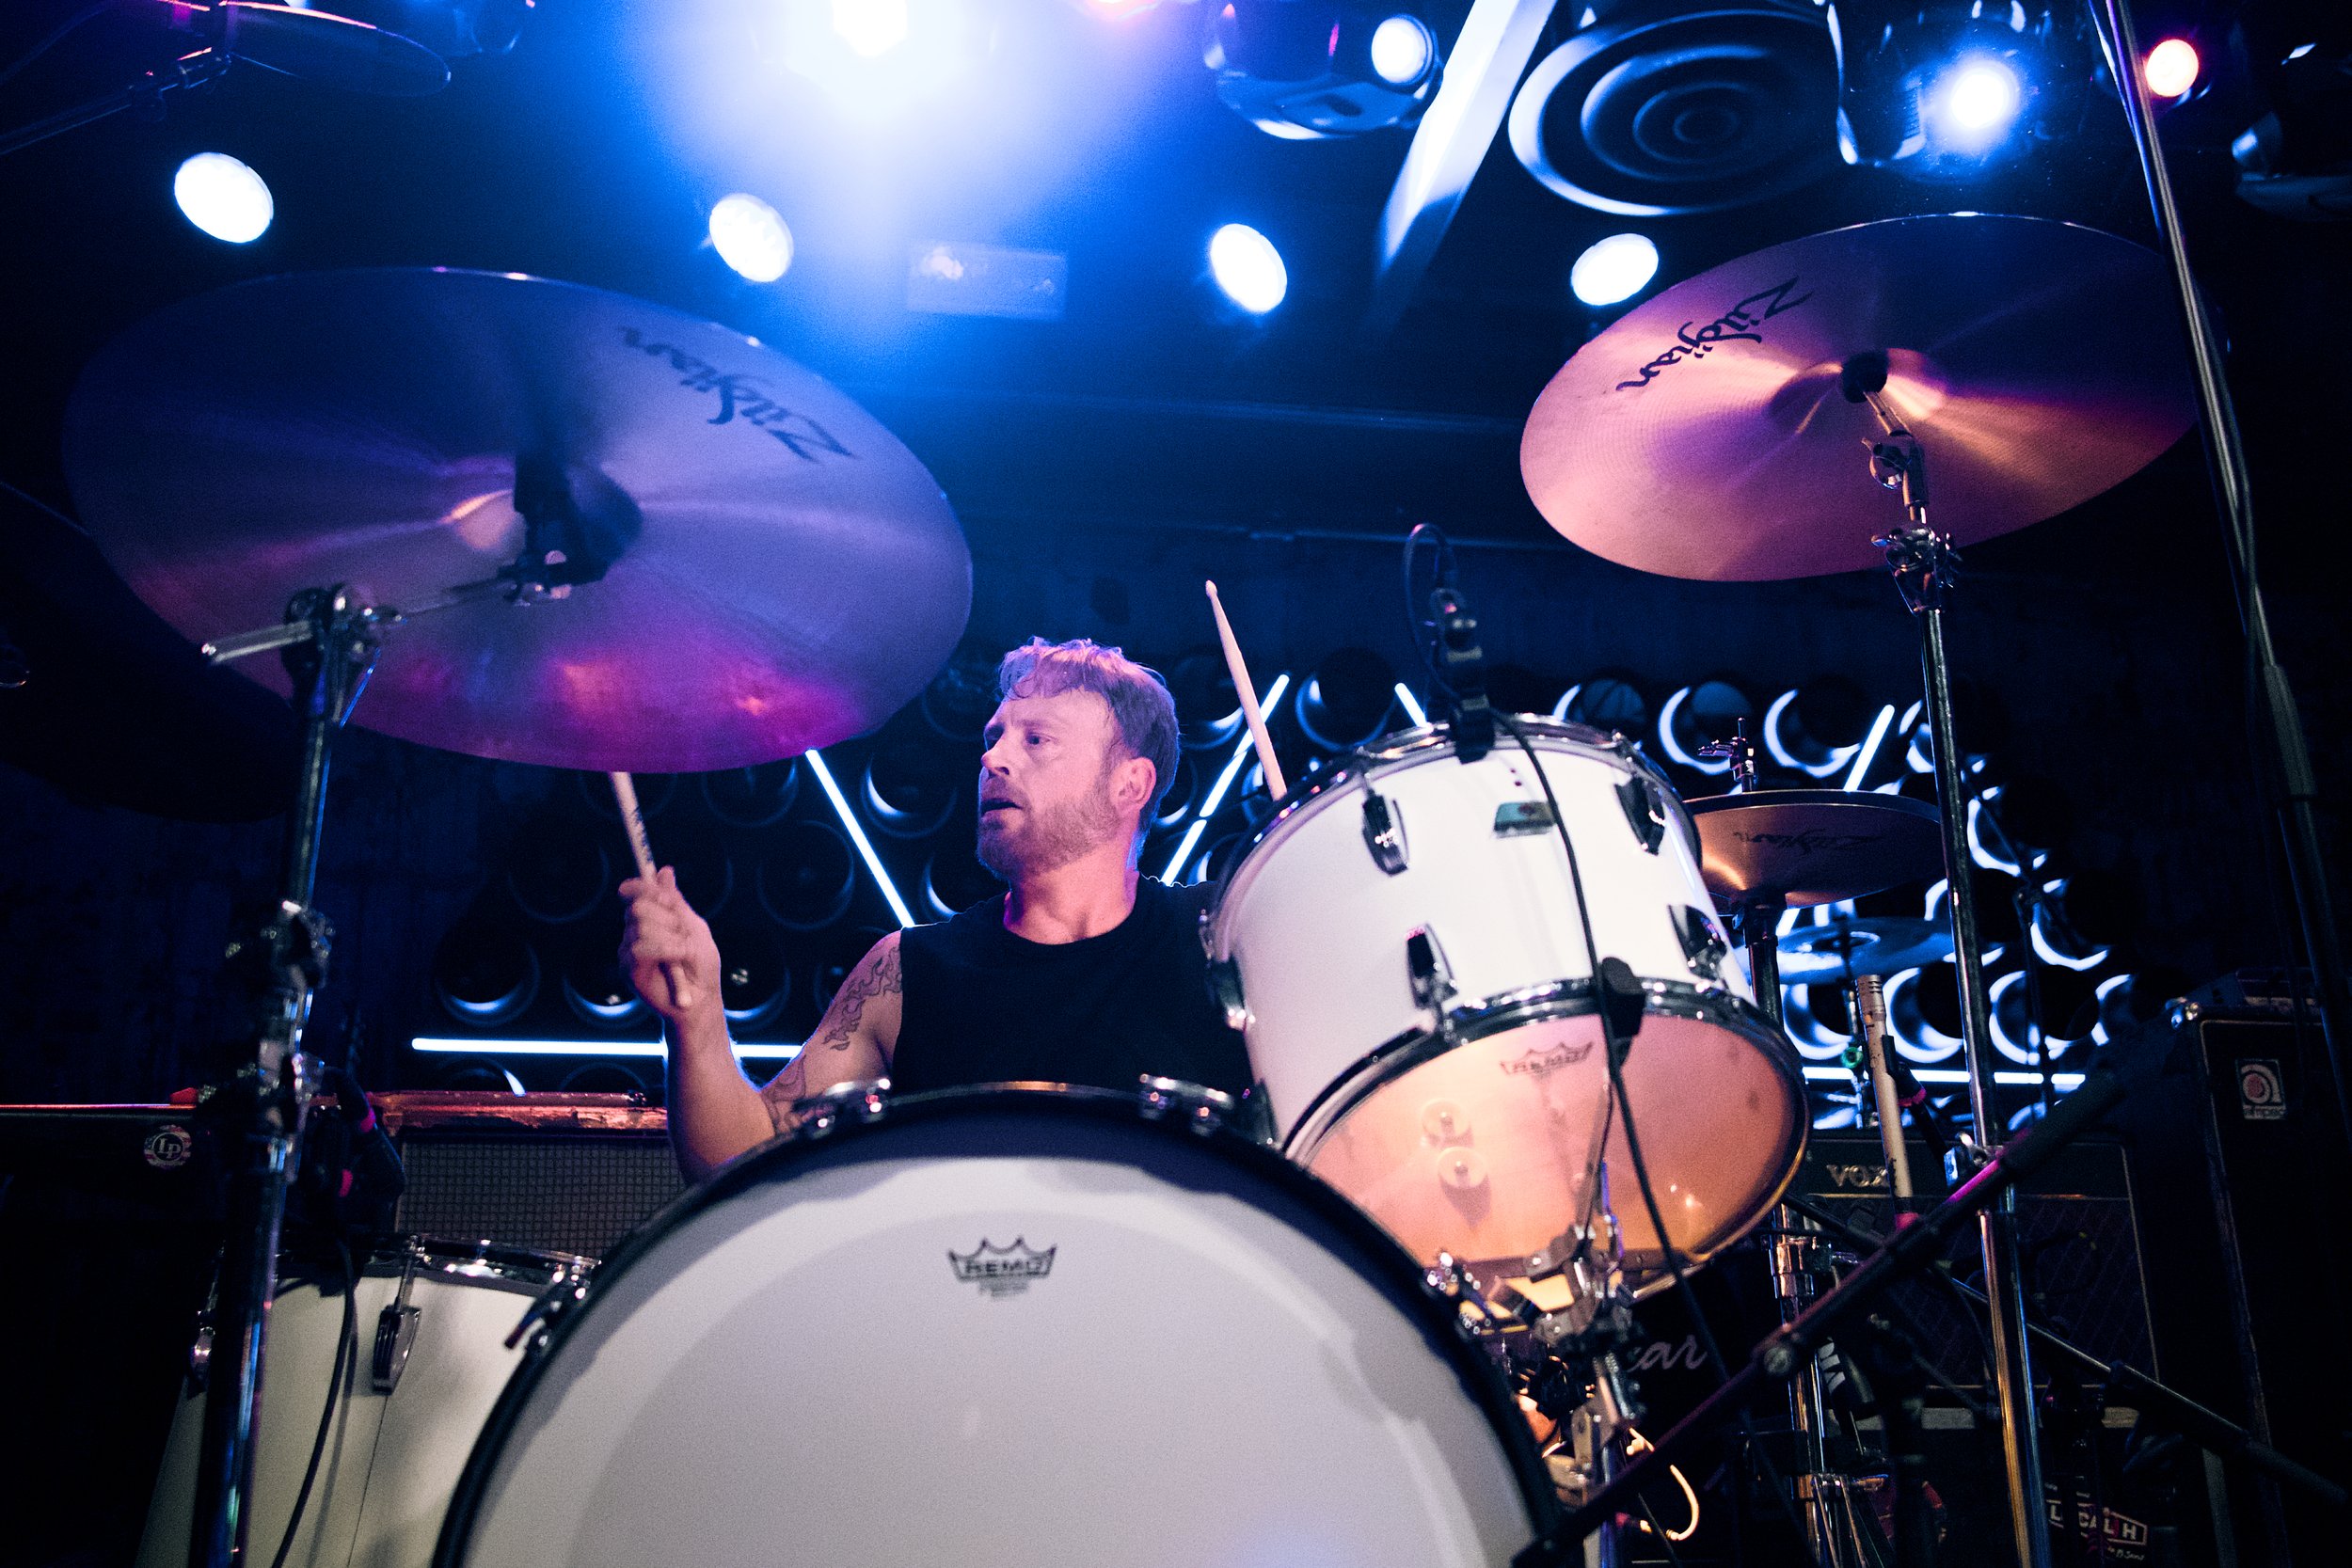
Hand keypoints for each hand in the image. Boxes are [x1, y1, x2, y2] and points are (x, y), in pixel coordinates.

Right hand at [619, 867, 721, 1029]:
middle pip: (638, 907)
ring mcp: (629, 950)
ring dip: (670, 938)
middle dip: (667, 917)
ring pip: (640, 926)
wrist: (701, 1001)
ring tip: (683, 954)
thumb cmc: (701, 966)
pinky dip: (665, 951)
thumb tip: (664, 871)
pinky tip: (677, 961)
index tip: (658, 892)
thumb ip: (675, 901)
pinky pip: (639, 948)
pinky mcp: (627, 969)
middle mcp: (636, 932)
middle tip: (683, 934)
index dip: (641, 887)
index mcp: (652, 919)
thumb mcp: (693, 927)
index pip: (635, 893)